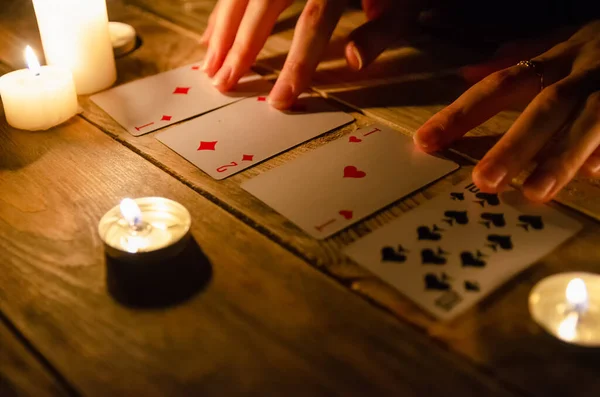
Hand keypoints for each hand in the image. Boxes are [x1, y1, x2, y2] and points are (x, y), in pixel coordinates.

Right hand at [201, 0, 421, 108]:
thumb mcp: (406, 0)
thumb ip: (383, 29)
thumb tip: (352, 61)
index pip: (312, 23)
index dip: (295, 63)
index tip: (280, 100)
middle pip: (263, 4)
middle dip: (241, 48)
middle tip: (224, 84)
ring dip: (221, 28)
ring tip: (208, 66)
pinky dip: (222, 10)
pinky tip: (211, 34)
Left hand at [414, 20, 599, 202]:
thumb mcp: (561, 49)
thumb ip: (519, 63)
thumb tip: (468, 73)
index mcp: (555, 60)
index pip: (499, 85)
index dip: (462, 112)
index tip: (425, 142)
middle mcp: (584, 71)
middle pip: (545, 106)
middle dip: (514, 144)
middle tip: (483, 182)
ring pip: (591, 119)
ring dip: (562, 156)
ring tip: (535, 193)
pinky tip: (597, 176)